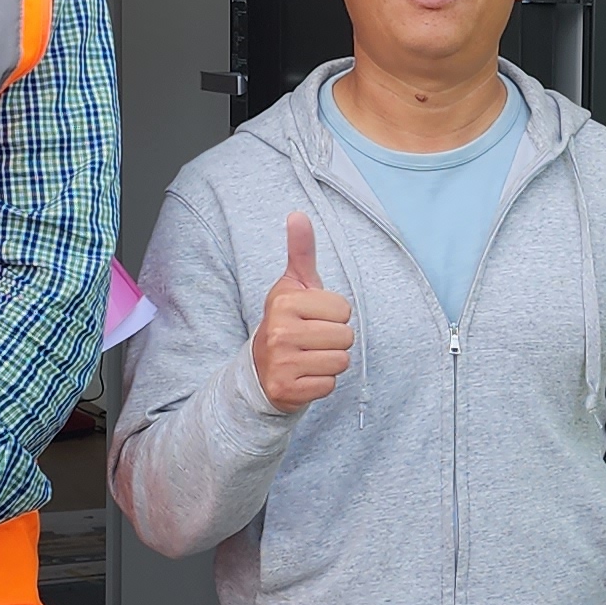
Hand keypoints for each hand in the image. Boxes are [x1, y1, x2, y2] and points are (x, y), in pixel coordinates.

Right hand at [252, 213, 353, 410]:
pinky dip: (321, 382)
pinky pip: (329, 385)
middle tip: (312, 340)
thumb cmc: (287, 321)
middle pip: (346, 336)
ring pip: (340, 361)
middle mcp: (280, 332)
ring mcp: (282, 363)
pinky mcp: (286, 389)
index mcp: (284, 302)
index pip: (344, 310)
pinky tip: (304, 375)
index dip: (335, 315)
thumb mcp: (292, 286)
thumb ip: (300, 251)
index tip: (313, 318)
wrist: (260, 369)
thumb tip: (298, 214)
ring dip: (330, 361)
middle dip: (335, 339)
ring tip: (309, 356)